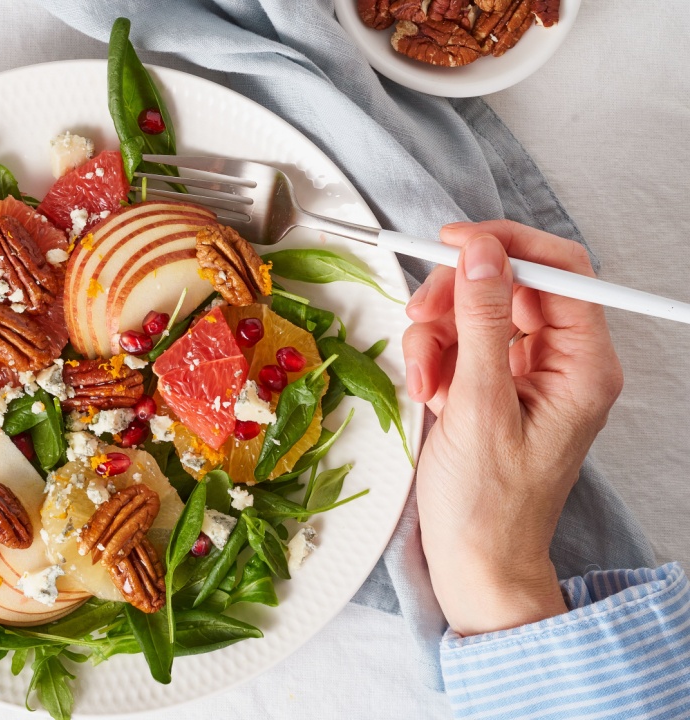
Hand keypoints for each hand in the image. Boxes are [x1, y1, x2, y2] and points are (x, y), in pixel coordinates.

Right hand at [403, 220, 622, 636]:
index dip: (505, 245)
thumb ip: (481, 320)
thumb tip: (480, 250)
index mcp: (583, 365)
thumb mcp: (478, 404)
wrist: (475, 560)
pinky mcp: (496, 384)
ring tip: (422, 380)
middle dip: (456, 298)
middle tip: (418, 319)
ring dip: (437, 335)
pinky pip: (462, 342)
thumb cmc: (487, 501)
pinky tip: (427, 393)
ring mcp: (528, 373)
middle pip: (510, 285)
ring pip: (477, 311)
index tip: (450, 241)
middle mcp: (563, 361)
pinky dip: (435, 358)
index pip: (560, 269)